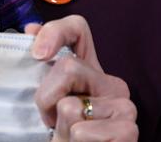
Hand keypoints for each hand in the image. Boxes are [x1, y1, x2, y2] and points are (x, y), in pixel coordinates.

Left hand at [26, 16, 137, 141]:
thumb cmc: (62, 133)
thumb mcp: (47, 99)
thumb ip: (42, 65)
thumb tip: (31, 28)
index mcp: (92, 70)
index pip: (78, 28)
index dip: (55, 32)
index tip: (38, 54)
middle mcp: (112, 83)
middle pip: (68, 67)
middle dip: (46, 98)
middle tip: (52, 120)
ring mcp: (125, 107)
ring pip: (70, 105)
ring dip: (60, 127)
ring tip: (69, 137)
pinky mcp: (128, 131)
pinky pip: (81, 131)